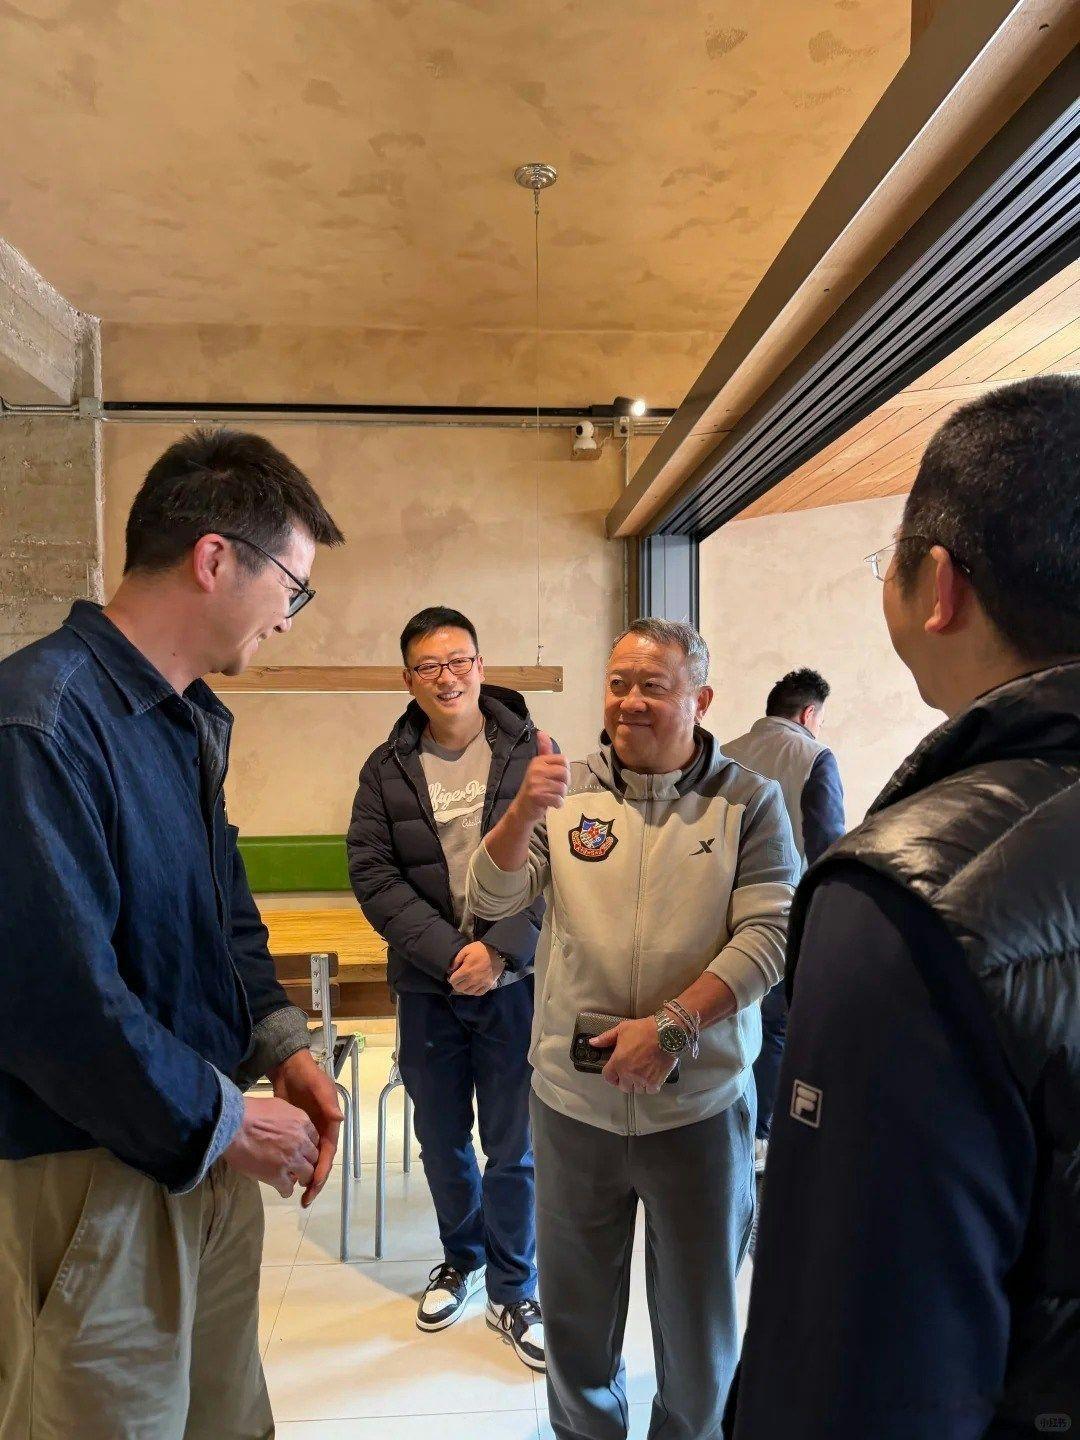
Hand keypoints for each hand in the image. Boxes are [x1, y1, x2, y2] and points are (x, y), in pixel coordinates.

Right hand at [223, 1095, 320, 1198]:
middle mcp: (301, 1141)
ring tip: (294, 1180)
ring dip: (301, 1178)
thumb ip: (288, 1117)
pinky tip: (282, 1190)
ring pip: (307, 1174)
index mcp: (302, 1122)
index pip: (314, 1139)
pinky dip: (286, 1190)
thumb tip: (286, 1124)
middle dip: (308, 1162)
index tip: (302, 1150)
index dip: (308, 1146)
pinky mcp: (277, 1175)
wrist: (234, 1124)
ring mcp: (291, 1159)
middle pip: (314, 1157)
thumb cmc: (250, 1111)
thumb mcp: (277, 1105)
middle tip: (300, 1166)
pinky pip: (288, 1188)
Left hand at [267, 1048, 343, 1206]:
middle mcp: (321, 1133)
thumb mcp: (319, 1087)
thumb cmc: (308, 1076)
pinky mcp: (294, 1133)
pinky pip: (297, 1154)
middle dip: (315, 1181)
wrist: (289, 1068)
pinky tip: (285, 1177)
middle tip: (306, 1199)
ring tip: (298, 1195)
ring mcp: (307, 1134)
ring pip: (308, 1161)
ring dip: (305, 1178)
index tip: (315, 1184)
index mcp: (330, 1125)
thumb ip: (328, 1102)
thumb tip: (340, 1119)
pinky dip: (294, 1166)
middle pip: (320, 1162)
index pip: (328, 1153)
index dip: (323, 1169)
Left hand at [448, 941, 505, 995]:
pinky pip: (478, 993)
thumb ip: (456, 960)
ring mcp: (482, 983)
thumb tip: (451, 970)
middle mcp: (473, 979)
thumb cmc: (480, 950)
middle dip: (456, 984)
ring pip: (468, 992)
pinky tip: (473, 986)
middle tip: (458, 979)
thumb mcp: (466, 950)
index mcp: (467, 970)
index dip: (450, 978)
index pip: (453, 981)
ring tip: (465, 982)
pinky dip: (474, 991)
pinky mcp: (488, 985)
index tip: (452, 975)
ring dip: (464, 988)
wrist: (497, 952)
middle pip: (459, 988)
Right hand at [510, 731, 570, 826]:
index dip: (565, 771)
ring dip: (561, 796)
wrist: (522, 808)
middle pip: (565, 773)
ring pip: (562, 788)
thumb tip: (542, 732)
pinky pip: (558, 799)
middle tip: (555, 789)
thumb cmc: (535, 787)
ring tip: (552, 797)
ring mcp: (535, 782)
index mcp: (538, 761)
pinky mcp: (537, 796)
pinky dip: (558, 804)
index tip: (557, 778)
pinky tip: (551, 804)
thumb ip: (544, 750)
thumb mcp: (539, 767)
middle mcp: (536, 769)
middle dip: (565, 784)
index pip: (564, 760)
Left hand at [592, 1017, 677, 1094]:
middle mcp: (629, 1074)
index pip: (608, 1077)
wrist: (666, 1033)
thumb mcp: (621, 1029)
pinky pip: (650, 1090)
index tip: (615, 1072)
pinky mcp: (656, 1082)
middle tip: (630, 1073)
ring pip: (637, 1090)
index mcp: (618, 1062)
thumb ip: (605, 1038)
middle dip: (625, 1081)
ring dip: (638, 1084)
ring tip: (641, 1074)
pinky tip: (651, 1077)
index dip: (611, 1075)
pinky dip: (650, 1086)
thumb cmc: (643, 1029)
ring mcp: (642, 1079)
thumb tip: (592, 1043)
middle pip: (623, 1087)